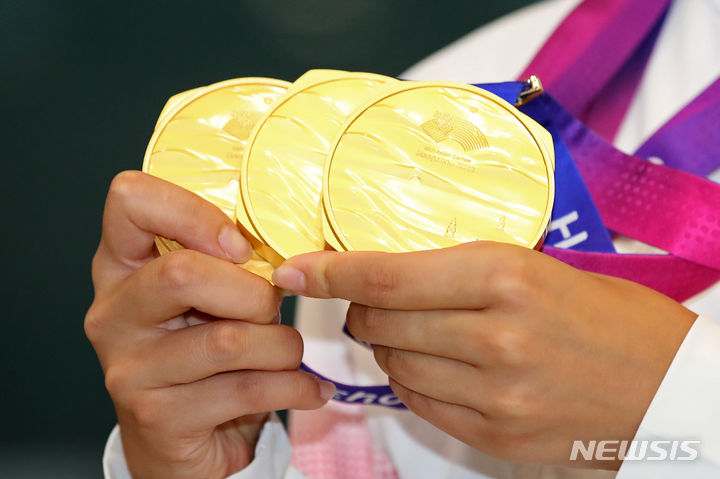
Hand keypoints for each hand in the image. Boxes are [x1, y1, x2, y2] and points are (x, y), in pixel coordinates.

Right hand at [85, 171, 332, 478]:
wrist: (181, 443)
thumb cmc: (205, 356)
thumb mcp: (211, 299)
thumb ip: (230, 266)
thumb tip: (291, 256)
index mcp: (122, 267)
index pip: (131, 200)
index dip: (195, 213)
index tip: (241, 246)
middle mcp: (115, 314)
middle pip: (183, 273)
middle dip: (253, 293)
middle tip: (272, 310)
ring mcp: (130, 369)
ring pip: (228, 339)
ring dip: (282, 346)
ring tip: (289, 354)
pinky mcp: (158, 417)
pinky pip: (248, 390)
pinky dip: (296, 387)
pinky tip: (310, 388)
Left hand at [272, 242, 696, 468]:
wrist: (669, 386)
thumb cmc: (607, 315)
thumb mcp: (538, 268)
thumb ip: (459, 272)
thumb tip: (385, 276)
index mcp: (505, 276)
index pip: (386, 276)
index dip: (329, 272)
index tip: (295, 271)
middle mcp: (494, 336)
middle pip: (380, 323)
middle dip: (359, 310)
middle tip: (367, 300)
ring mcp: (494, 395)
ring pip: (394, 366)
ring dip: (386, 347)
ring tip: (413, 333)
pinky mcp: (496, 436)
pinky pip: (422, 404)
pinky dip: (414, 381)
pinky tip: (435, 366)